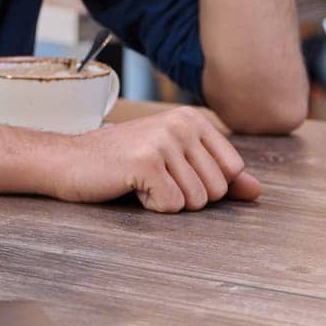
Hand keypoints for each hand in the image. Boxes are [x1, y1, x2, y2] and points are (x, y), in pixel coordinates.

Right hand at [48, 107, 261, 212]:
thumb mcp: (174, 164)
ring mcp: (163, 141)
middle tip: (152, 178)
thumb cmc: (121, 164)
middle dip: (186, 196)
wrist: (67, 161)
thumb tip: (257, 192)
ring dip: (168, 202)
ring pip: (197, 201)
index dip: (205, 183)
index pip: (233, 170)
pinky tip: (130, 188)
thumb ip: (218, 176)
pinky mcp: (145, 162)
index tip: (171, 172)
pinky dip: (151, 206)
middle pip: (218, 189)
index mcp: (192, 119)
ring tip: (141, 182)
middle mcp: (181, 124)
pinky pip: (172, 206)